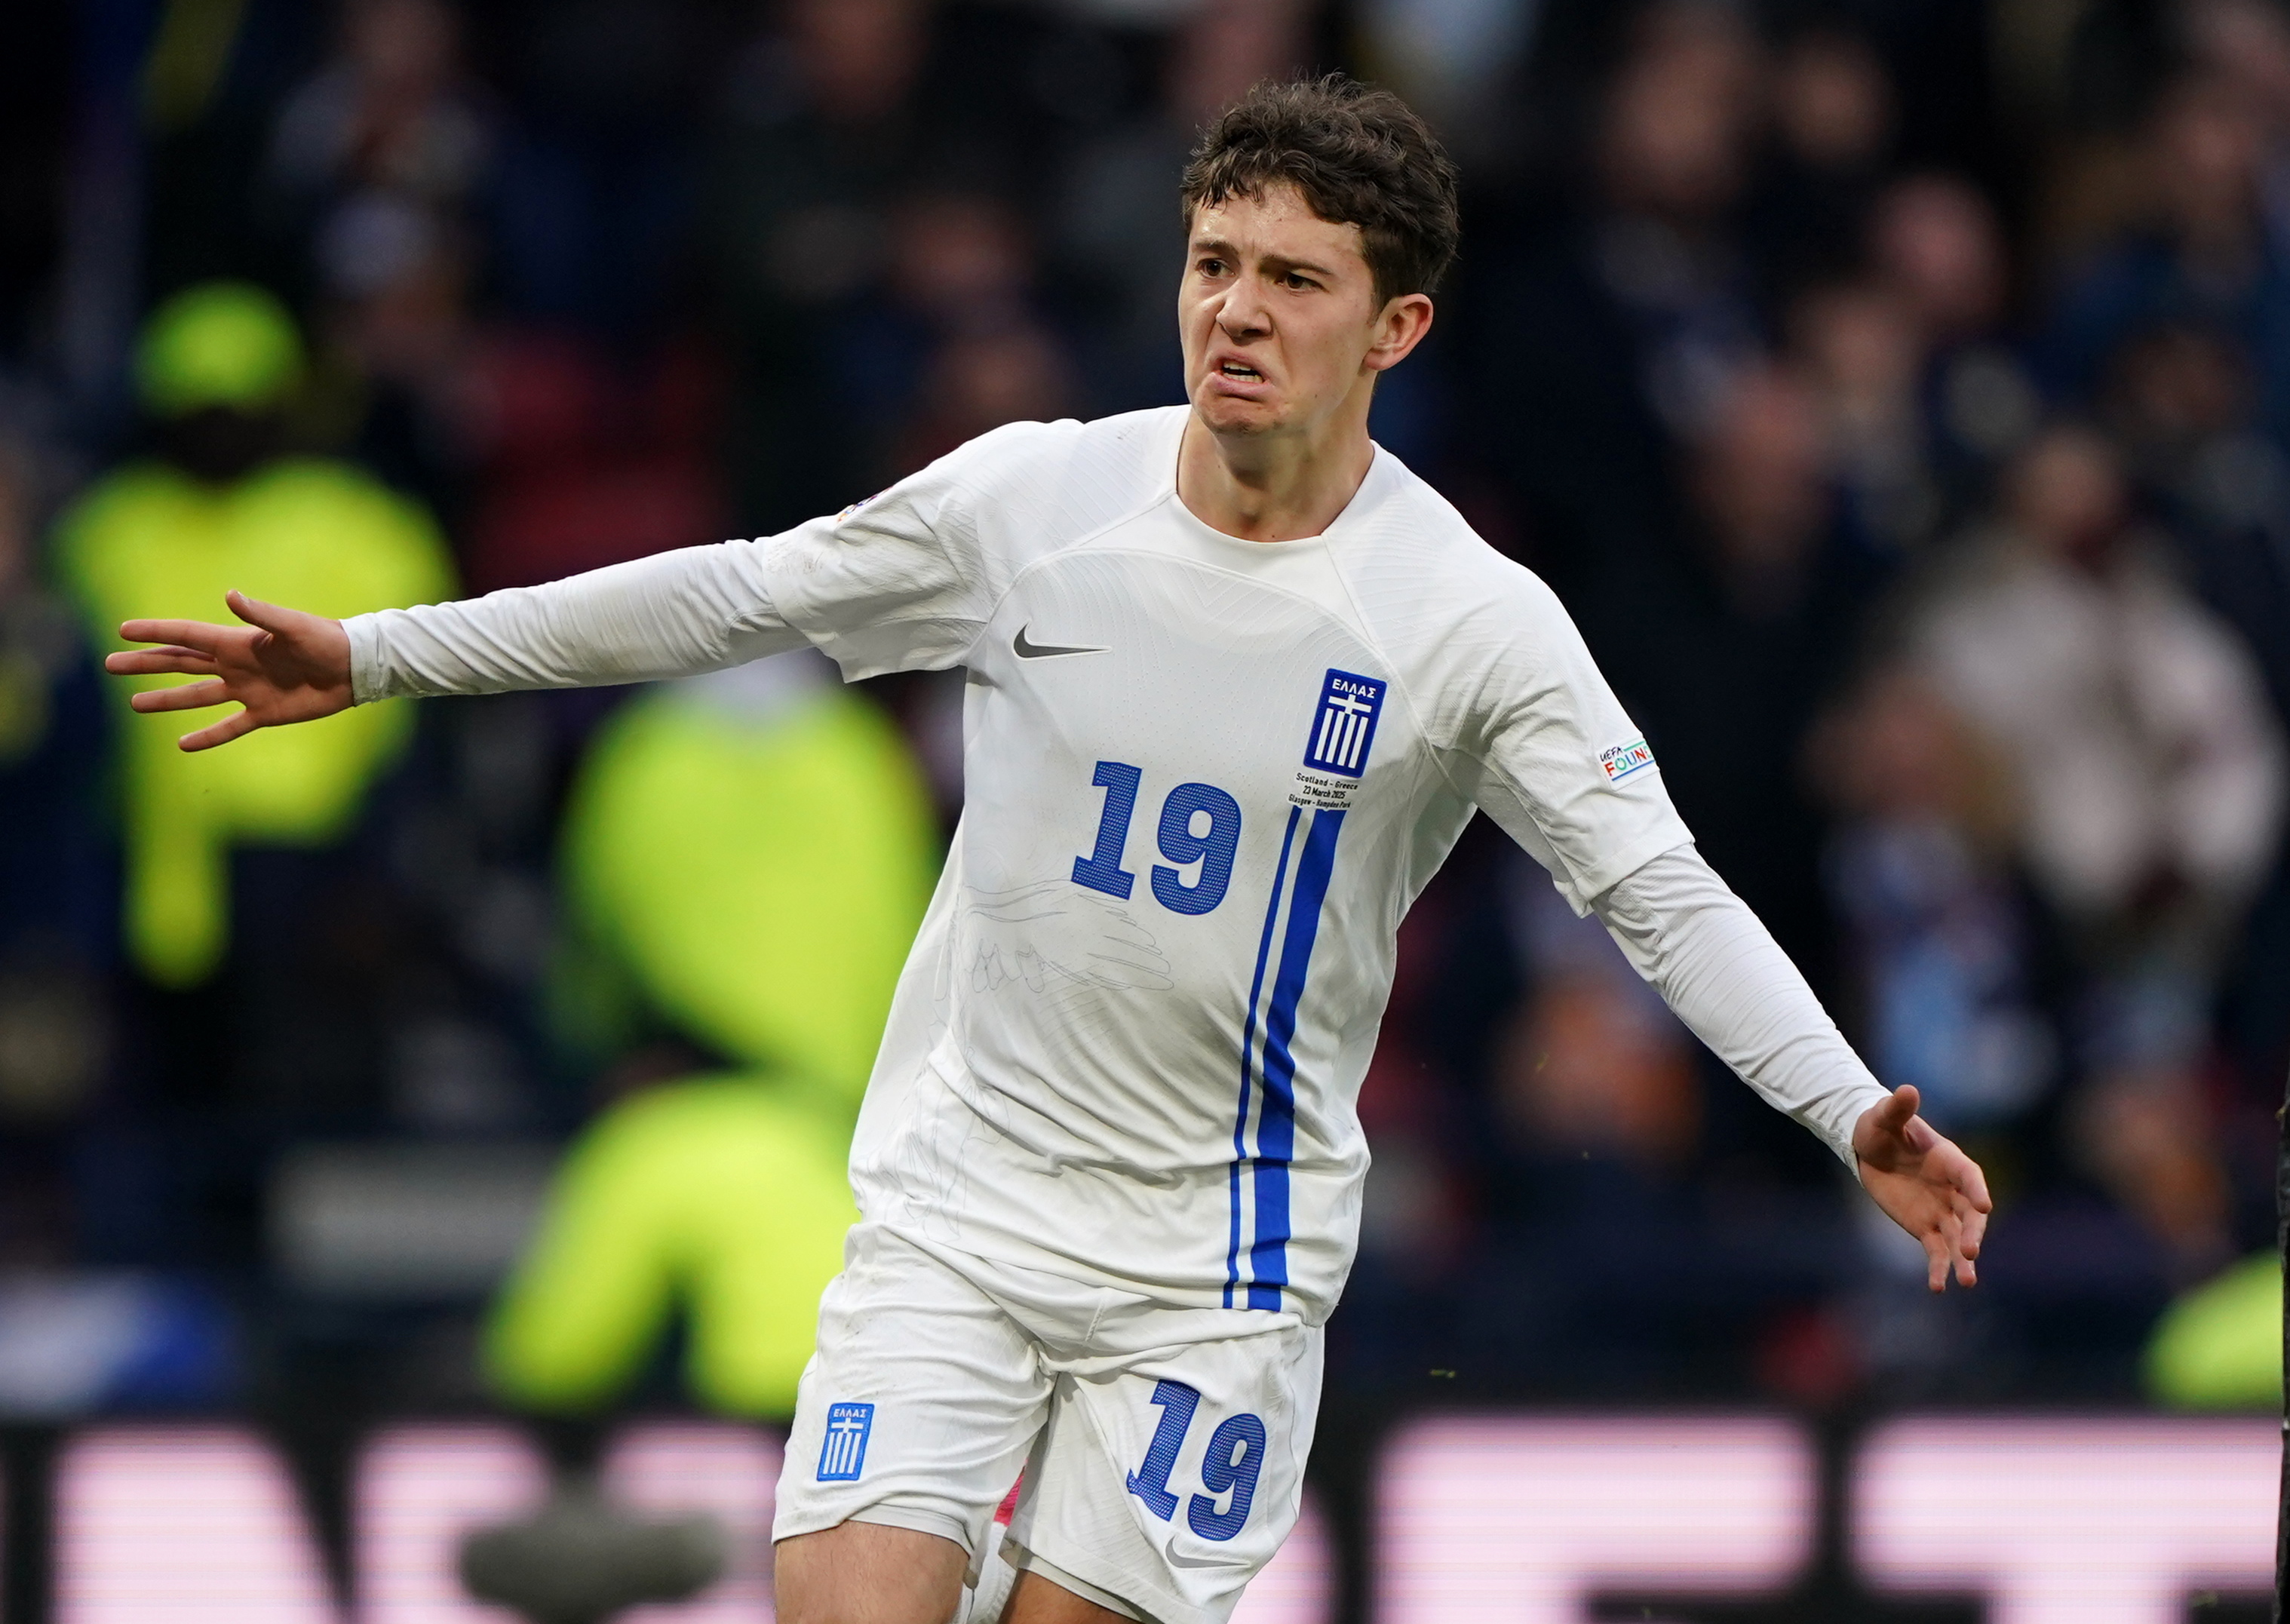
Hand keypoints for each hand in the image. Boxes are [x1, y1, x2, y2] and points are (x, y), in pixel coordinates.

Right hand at [103, 589, 354, 750]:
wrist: (353, 669)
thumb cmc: (325, 640)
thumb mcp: (292, 626)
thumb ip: (260, 614)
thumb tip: (229, 595)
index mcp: (237, 642)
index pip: (186, 636)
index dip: (155, 632)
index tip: (122, 630)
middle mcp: (235, 665)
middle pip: (180, 664)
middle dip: (146, 663)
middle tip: (111, 664)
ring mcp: (247, 690)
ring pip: (197, 696)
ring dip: (167, 699)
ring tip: (134, 703)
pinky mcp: (264, 714)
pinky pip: (229, 727)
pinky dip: (208, 736)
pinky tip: (183, 745)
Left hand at [1853, 1084, 1991, 1291]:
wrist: (1870, 1147)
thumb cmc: (1880, 1127)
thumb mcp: (1884, 1116)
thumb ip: (1898, 1108)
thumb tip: (1907, 1089)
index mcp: (1950, 1160)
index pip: (1969, 1176)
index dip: (1975, 1189)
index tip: (1984, 1203)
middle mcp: (1952, 1189)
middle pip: (1970, 1214)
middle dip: (1972, 1232)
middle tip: (1970, 1251)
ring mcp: (1941, 1210)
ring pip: (1958, 1238)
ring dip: (1962, 1259)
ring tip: (1966, 1282)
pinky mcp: (1925, 1227)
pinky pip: (1935, 1251)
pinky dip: (1938, 1269)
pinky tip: (1938, 1288)